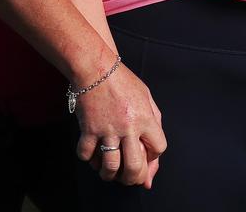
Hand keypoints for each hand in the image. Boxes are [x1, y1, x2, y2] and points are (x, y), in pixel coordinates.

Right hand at [76, 64, 166, 186]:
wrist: (96, 68)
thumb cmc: (122, 81)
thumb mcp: (146, 97)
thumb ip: (154, 123)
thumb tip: (153, 153)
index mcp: (145, 117)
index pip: (159, 149)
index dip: (154, 156)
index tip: (146, 154)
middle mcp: (128, 126)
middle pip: (134, 166)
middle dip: (132, 178)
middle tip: (128, 177)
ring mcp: (107, 129)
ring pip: (110, 166)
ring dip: (110, 175)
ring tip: (110, 172)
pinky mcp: (88, 129)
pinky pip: (86, 155)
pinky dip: (89, 160)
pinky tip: (93, 155)